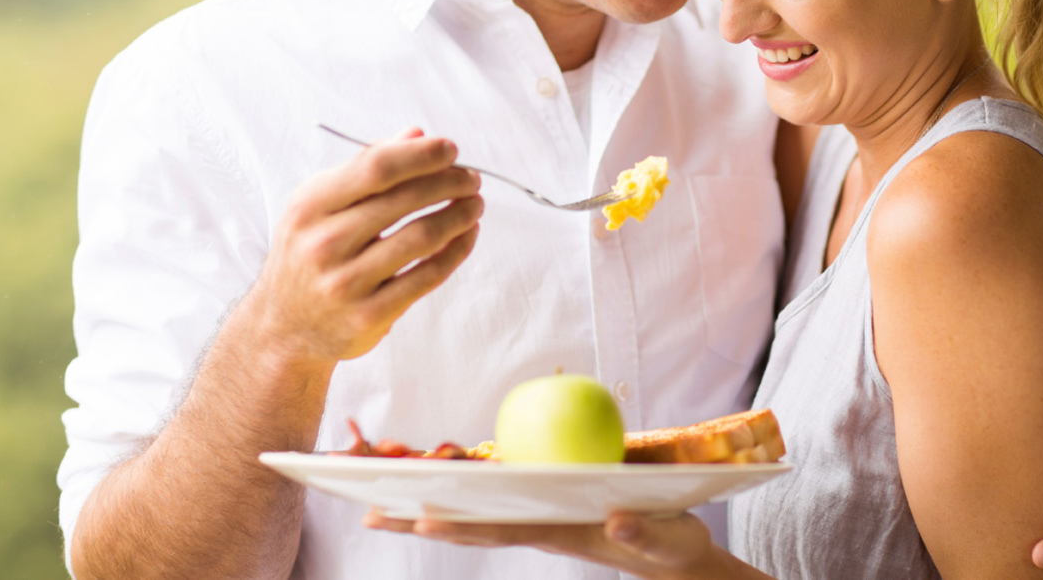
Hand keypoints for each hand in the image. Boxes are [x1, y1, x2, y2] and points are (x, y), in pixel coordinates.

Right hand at [247, 127, 482, 363]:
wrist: (284, 327)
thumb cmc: (308, 253)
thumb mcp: (319, 205)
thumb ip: (366, 167)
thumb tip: (417, 135)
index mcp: (310, 206)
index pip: (377, 167)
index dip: (422, 155)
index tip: (451, 149)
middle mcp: (324, 243)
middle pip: (406, 200)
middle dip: (450, 182)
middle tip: (471, 178)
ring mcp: (346, 283)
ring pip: (423, 237)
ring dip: (459, 215)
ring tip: (475, 204)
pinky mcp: (369, 315)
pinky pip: (428, 276)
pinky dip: (457, 251)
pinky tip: (466, 235)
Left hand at [364, 510, 728, 579]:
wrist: (676, 559)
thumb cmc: (673, 548)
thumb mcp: (667, 540)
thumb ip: (644, 532)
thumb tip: (617, 520)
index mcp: (563, 534)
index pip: (503, 530)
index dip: (463, 525)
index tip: (420, 521)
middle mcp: (541, 527)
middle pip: (472, 524)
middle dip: (419, 520)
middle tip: (366, 515)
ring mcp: (541, 519)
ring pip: (476, 514)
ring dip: (429, 509)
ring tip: (379, 505)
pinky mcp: (548, 509)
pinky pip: (495, 499)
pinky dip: (463, 492)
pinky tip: (440, 484)